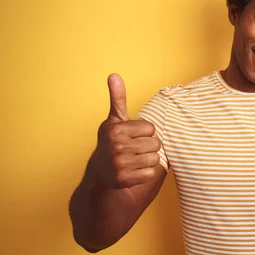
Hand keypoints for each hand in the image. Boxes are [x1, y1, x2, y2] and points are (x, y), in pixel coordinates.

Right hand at [87, 74, 161, 188]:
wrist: (99, 172)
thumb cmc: (112, 142)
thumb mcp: (114, 120)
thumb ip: (118, 97)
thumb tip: (114, 74)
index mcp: (115, 129)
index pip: (151, 128)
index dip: (144, 133)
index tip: (131, 137)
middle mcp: (116, 146)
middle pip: (156, 144)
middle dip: (148, 147)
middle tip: (133, 150)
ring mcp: (119, 164)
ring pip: (155, 159)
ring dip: (148, 160)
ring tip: (133, 160)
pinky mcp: (124, 180)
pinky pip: (150, 173)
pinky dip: (145, 174)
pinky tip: (133, 172)